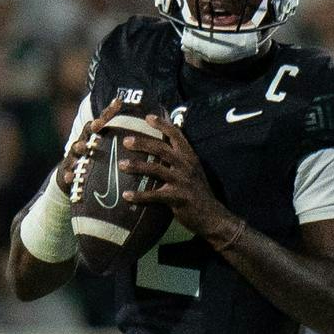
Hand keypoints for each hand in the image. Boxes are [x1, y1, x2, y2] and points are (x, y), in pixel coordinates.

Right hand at [53, 98, 123, 195]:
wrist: (70, 178)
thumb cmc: (92, 164)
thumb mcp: (104, 155)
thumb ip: (120, 146)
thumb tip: (144, 131)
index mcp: (92, 137)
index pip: (102, 121)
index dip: (109, 112)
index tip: (119, 103)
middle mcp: (82, 143)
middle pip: (86, 131)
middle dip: (92, 127)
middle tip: (98, 124)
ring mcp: (73, 156)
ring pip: (75, 149)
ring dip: (78, 147)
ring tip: (82, 146)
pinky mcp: (65, 171)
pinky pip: (66, 172)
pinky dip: (68, 174)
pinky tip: (70, 177)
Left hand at [119, 115, 238, 241]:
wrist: (212, 216)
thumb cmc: (197, 193)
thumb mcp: (192, 171)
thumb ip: (179, 159)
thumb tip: (163, 147)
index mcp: (190, 157)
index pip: (177, 135)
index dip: (163, 124)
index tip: (148, 117)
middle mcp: (186, 166)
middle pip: (162, 149)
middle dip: (143, 143)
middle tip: (126, 140)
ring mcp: (182, 182)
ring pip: (156, 169)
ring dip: (137, 166)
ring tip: (121, 165)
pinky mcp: (177, 198)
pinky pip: (155, 195)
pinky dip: (139, 195)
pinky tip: (126, 195)